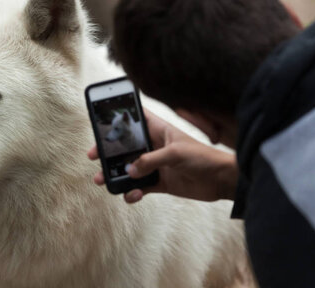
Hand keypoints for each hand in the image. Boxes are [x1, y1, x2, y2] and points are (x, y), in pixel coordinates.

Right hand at [87, 109, 237, 203]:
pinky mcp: (160, 182)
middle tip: (93, 156)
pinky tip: (133, 195)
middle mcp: (154, 146)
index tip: (100, 123)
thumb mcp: (175, 154)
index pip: (135, 119)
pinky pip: (139, 187)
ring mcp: (156, 165)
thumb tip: (129, 170)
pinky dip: (132, 192)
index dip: (118, 119)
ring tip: (103, 180)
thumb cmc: (202, 158)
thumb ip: (150, 161)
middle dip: (108, 152)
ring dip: (115, 175)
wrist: (221, 181)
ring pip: (129, 169)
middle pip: (125, 147)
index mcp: (158, 131)